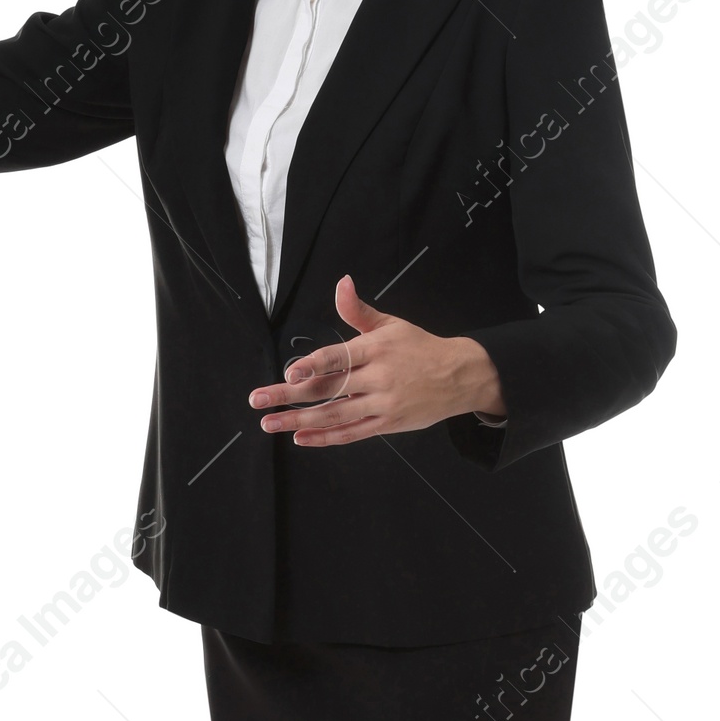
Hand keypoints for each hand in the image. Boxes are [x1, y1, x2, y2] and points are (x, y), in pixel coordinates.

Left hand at [249, 275, 505, 445]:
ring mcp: (382, 404)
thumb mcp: (391, 324)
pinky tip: (300, 437)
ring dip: (298, 421)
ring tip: (269, 423)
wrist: (461, 376)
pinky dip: (325, 438)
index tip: (289, 373)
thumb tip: (341, 283)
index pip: (339, 358)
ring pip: (335, 415)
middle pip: (328, 389)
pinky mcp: (387, 424)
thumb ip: (358, 310)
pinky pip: (351, 434)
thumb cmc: (420, 348)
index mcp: (376, 349)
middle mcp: (378, 378)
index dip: (312, 366)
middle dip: (289, 395)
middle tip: (258, 400)